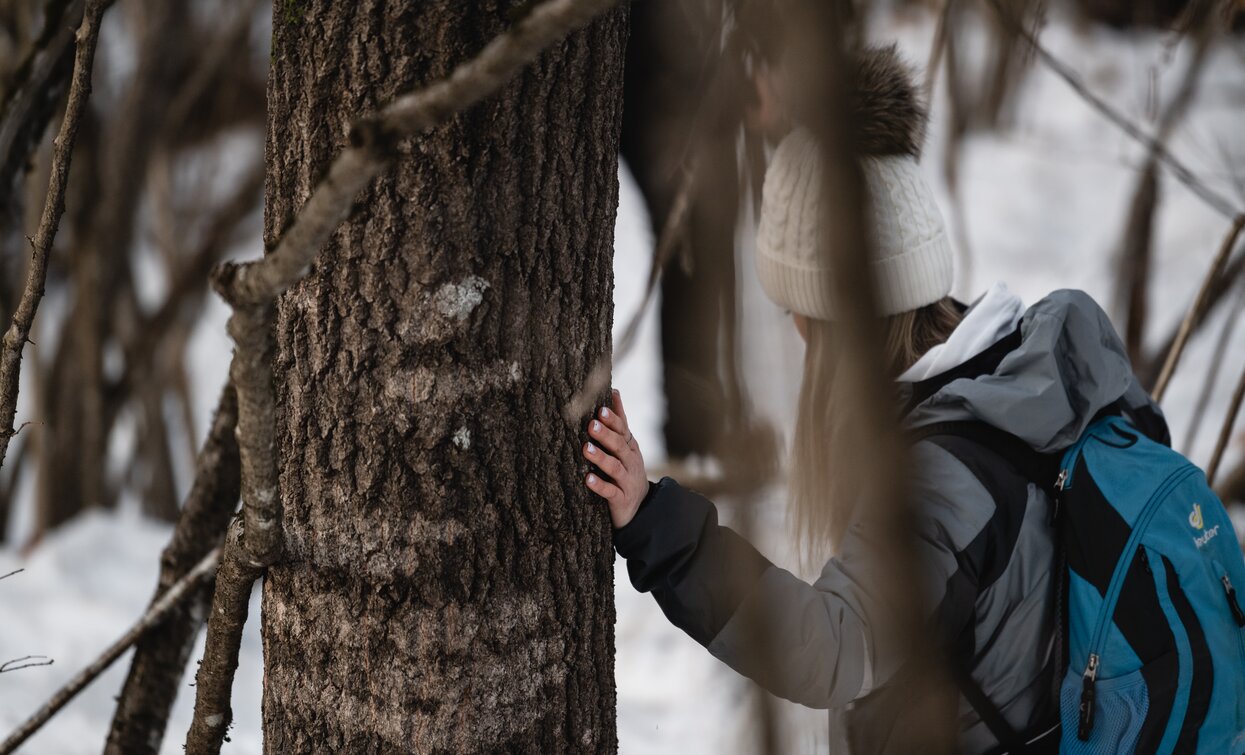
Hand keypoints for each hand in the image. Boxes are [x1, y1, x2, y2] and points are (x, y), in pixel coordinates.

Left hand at [582, 389, 647, 528]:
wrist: (640, 507)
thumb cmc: (627, 470)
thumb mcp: (626, 446)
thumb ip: (619, 422)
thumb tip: (614, 390)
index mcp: (630, 448)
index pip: (623, 430)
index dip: (613, 419)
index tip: (601, 409)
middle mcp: (631, 462)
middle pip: (619, 446)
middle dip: (606, 435)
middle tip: (591, 424)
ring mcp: (627, 481)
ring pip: (615, 468)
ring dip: (601, 458)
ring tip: (586, 448)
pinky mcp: (621, 500)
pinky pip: (610, 492)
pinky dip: (600, 485)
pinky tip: (587, 479)